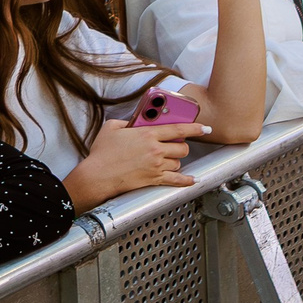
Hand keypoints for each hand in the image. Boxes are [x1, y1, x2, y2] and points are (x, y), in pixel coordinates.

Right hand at [63, 117, 207, 203]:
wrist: (98, 175)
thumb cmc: (102, 153)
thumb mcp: (112, 127)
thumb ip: (127, 122)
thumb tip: (135, 122)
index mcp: (147, 134)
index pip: (177, 128)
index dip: (194, 127)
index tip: (204, 127)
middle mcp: (155, 150)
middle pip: (182, 147)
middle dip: (181, 145)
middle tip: (176, 144)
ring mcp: (156, 166)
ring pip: (179, 162)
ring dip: (176, 160)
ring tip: (167, 158)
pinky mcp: (154, 179)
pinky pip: (176, 180)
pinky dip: (186, 180)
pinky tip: (191, 179)